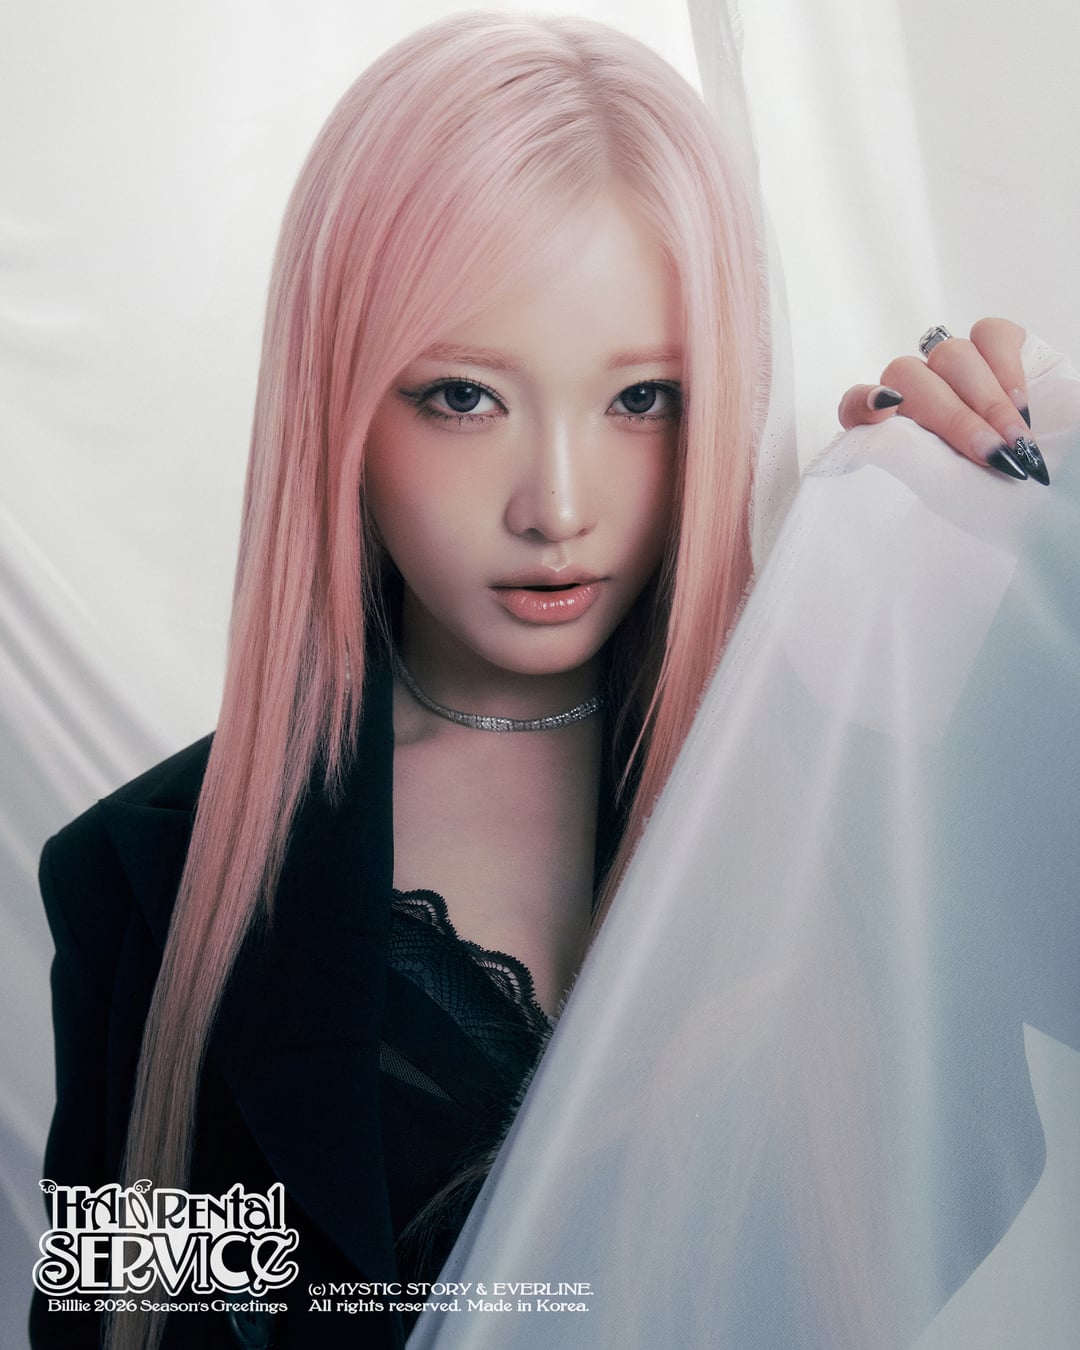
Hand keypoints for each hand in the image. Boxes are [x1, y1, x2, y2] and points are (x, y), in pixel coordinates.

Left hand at [837, 317, 1048, 484]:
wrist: (1045, 492)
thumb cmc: (992, 497)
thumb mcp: (946, 486)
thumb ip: (906, 450)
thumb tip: (884, 406)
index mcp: (895, 429)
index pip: (857, 404)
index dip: (863, 403)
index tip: (885, 411)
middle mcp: (920, 392)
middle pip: (907, 376)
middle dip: (953, 417)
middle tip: (991, 453)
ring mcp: (957, 367)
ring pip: (950, 355)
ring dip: (985, 400)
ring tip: (1016, 440)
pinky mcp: (998, 346)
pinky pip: (990, 335)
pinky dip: (1006, 369)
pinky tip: (1021, 404)